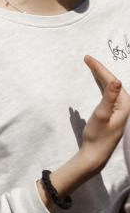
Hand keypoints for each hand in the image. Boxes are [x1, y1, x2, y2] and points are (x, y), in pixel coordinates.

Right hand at [79, 55, 129, 170]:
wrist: (95, 155)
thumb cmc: (98, 136)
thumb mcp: (102, 115)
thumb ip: (109, 97)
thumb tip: (116, 80)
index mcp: (125, 104)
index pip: (112, 81)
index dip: (99, 68)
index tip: (87, 58)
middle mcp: (125, 106)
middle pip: (113, 83)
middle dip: (100, 70)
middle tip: (87, 59)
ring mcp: (120, 111)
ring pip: (111, 88)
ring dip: (101, 77)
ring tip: (91, 67)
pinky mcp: (113, 114)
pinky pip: (108, 95)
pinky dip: (101, 87)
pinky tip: (97, 84)